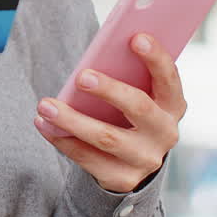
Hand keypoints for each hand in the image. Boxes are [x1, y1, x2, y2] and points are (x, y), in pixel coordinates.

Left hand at [34, 33, 186, 192]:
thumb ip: (126, 77)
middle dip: (110, 90)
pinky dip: (62, 139)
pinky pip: (87, 157)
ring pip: (106, 137)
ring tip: (45, 104)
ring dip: (72, 119)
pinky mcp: (122, 178)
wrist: (132, 162)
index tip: (136, 37)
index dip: (156, 58)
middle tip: (81, 76)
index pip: (169, 79)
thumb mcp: (137, 94)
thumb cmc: (128, 113)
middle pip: (138, 108)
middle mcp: (165, 134)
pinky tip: (43, 124)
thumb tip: (96, 57)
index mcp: (172, 105)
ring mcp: (145, 159)